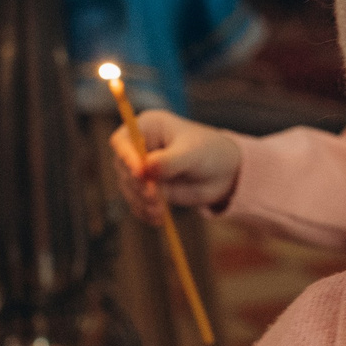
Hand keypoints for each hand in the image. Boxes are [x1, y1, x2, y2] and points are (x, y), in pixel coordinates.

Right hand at [109, 109, 241, 223]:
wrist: (222, 173)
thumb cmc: (208, 152)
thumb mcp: (192, 154)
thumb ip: (169, 161)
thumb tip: (146, 168)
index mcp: (146, 127)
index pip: (122, 141)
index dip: (127, 157)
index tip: (140, 174)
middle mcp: (138, 147)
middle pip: (122, 167)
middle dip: (137, 185)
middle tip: (154, 197)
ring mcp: (140, 169)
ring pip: (128, 188)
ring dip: (141, 201)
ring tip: (160, 211)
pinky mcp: (145, 189)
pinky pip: (136, 203)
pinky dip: (145, 212)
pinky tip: (158, 218)